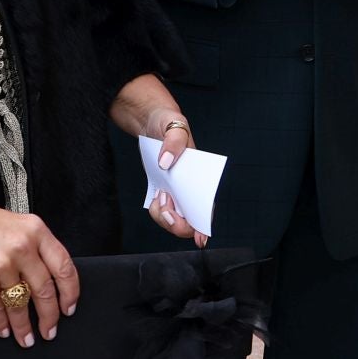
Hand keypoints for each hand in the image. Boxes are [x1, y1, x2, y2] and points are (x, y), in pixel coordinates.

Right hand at [0, 183, 81, 348]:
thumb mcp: (14, 223)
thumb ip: (33, 246)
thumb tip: (48, 279)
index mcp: (35, 230)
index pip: (64, 266)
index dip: (70, 292)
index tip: (69, 308)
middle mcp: (23, 247)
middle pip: (45, 291)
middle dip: (50, 317)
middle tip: (50, 331)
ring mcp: (3, 264)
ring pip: (21, 305)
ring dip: (25, 327)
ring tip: (28, 339)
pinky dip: (2, 324)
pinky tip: (5, 330)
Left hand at [109, 79, 205, 245]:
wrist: (150, 119)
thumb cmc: (167, 121)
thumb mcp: (174, 124)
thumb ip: (173, 141)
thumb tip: (166, 163)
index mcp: (201, 173)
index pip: (207, 203)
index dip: (205, 223)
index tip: (200, 239)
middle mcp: (191, 185)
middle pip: (190, 217)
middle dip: (178, 222)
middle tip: (165, 207)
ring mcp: (177, 189)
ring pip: (176, 218)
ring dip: (166, 216)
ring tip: (160, 196)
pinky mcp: (164, 189)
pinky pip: (163, 210)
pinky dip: (159, 210)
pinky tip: (157, 197)